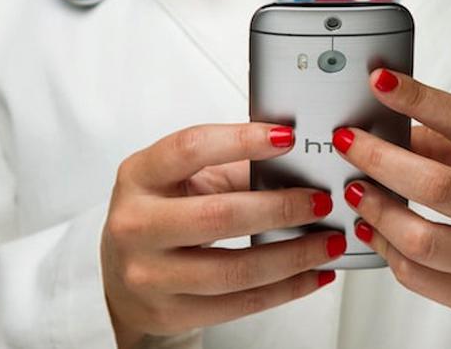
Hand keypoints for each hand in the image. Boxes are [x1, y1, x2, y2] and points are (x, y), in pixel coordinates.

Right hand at [102, 124, 345, 348]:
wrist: (122, 273)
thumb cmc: (161, 213)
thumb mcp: (183, 179)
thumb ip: (234, 168)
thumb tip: (298, 166)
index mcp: (139, 176)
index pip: (190, 148)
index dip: (242, 141)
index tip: (287, 137)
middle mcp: (136, 225)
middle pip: (220, 216)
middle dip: (281, 208)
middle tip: (322, 201)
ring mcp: (149, 274)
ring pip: (235, 269)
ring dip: (294, 256)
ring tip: (328, 241)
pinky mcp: (170, 312)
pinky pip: (240, 304)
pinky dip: (286, 289)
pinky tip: (313, 275)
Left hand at [333, 70, 450, 348]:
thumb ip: (448, 145)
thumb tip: (384, 129)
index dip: (420, 100)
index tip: (380, 82)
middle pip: (436, 186)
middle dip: (379, 160)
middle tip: (348, 144)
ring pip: (421, 240)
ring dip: (376, 211)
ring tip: (354, 190)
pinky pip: (419, 277)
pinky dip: (385, 249)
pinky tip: (372, 229)